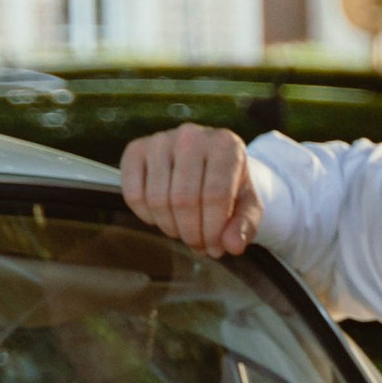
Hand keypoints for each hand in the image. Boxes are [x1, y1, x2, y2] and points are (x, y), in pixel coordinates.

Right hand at [121, 123, 261, 256]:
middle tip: (198, 244)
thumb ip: (246, 226)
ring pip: (157, 200)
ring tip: (183, 231)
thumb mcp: (248, 205)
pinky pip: (133, 195)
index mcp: (226, 145)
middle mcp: (191, 135)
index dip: (213, 230)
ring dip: (170, 228)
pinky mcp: (136, 149)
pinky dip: (146, 216)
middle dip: (191, 233)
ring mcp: (160, 140)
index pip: (215, 195)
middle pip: (184, 200)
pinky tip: (162, 217)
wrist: (208, 162)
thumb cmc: (230, 186)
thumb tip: (233, 245)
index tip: (215, 247)